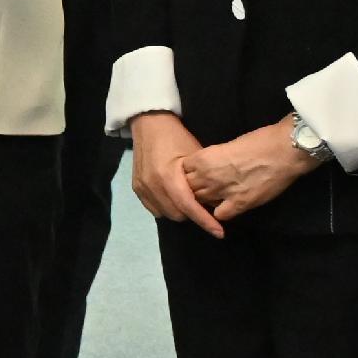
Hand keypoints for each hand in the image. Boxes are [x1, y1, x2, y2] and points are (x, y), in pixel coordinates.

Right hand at [131, 113, 217, 234]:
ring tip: (188, 201)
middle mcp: (152, 185)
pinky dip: (166, 208)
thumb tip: (215, 202)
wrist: (149, 124)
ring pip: (165, 214)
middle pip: (177, 214)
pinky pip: (154, 209)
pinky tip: (173, 199)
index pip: (189, 207)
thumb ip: (202, 180)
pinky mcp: (137, 188)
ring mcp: (142, 188)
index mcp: (168, 176)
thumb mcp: (195, 156)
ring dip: (179, 212)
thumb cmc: (177, 137)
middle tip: (203, 206)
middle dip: (193, 215)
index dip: (205, 221)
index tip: (220, 233)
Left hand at [183, 118, 312, 223]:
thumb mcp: (225, 145)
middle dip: (192, 189)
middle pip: (187, 189)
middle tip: (202, 188)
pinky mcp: (239, 204)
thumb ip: (211, 159)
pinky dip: (221, 213)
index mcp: (203, 158)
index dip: (186, 174)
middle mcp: (207, 176)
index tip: (193, 174)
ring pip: (200, 203)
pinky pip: (220, 215)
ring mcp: (222, 192)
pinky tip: (227, 207)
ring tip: (214, 198)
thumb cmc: (259, 141)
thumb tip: (206, 168)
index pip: (181, 171)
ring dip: (205, 202)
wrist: (284, 151)